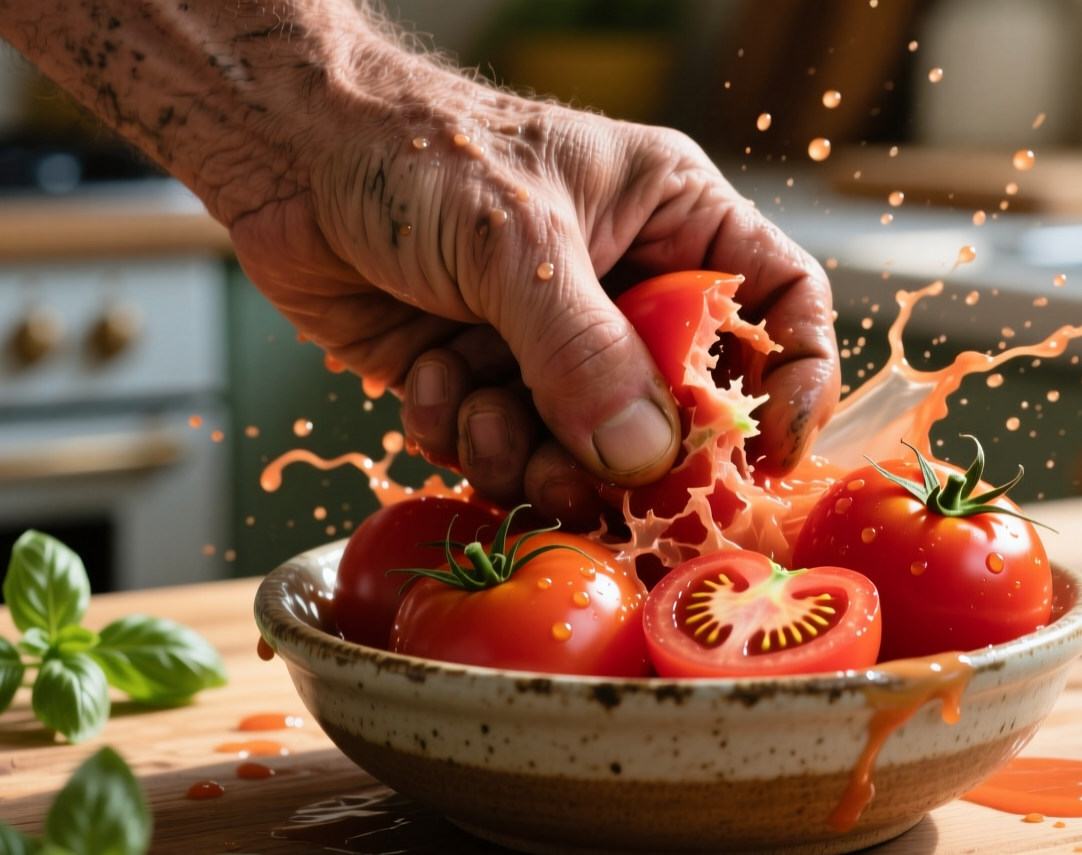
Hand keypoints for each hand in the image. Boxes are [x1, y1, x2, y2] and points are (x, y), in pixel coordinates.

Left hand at [230, 73, 837, 529]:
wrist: (287, 156)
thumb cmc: (414, 152)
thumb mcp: (515, 241)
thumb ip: (582, 351)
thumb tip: (642, 457)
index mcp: (673, 221)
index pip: (781, 303)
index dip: (794, 382)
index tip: (769, 457)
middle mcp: (626, 289)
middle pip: (683, 407)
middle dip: (628, 452)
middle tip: (589, 475)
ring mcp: (555, 341)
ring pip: (589, 449)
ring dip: (528, 450)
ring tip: (478, 406)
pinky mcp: (488, 380)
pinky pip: (506, 451)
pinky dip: (463, 436)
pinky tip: (429, 380)